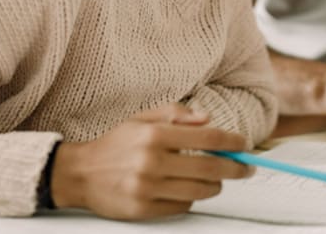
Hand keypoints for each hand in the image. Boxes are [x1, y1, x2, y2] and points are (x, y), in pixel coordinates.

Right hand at [51, 104, 251, 219]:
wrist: (80, 174)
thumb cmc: (116, 144)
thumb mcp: (143, 119)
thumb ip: (176, 114)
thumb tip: (207, 119)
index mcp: (155, 135)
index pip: (207, 138)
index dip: (231, 142)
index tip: (244, 145)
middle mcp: (152, 162)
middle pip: (210, 168)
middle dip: (235, 168)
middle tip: (246, 168)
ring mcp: (147, 189)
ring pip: (200, 191)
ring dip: (214, 184)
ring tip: (215, 178)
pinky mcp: (143, 210)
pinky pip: (182, 206)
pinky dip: (191, 197)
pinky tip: (185, 187)